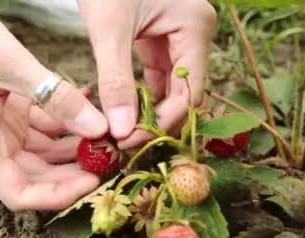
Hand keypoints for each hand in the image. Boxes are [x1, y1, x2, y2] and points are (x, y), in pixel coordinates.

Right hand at [0, 0, 108, 210]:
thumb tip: (99, 128)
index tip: (92, 181)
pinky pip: (41, 126)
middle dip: (74, 171)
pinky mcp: (6, 109)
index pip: (19, 194)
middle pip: (36, 176)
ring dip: (74, 146)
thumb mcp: (12, 65)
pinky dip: (64, 120)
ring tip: (108, 133)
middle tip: (112, 156)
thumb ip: (57, 98)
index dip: (57, 195)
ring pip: (43, 152)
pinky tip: (88, 105)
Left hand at [77, 0, 216, 148]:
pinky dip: (142, 93)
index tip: (130, 141)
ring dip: (148, 110)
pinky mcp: (161, 36)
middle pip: (184, 92)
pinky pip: (159, 73)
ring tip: (122, 132)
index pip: (190, 91)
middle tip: (124, 142)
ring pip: (171, 86)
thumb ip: (116, 81)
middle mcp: (195, 33)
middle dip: (155, 119)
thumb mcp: (109, 31)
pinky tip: (124, 111)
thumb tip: (120, 131)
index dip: (164, 122)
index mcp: (195, 27)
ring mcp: (180, 35)